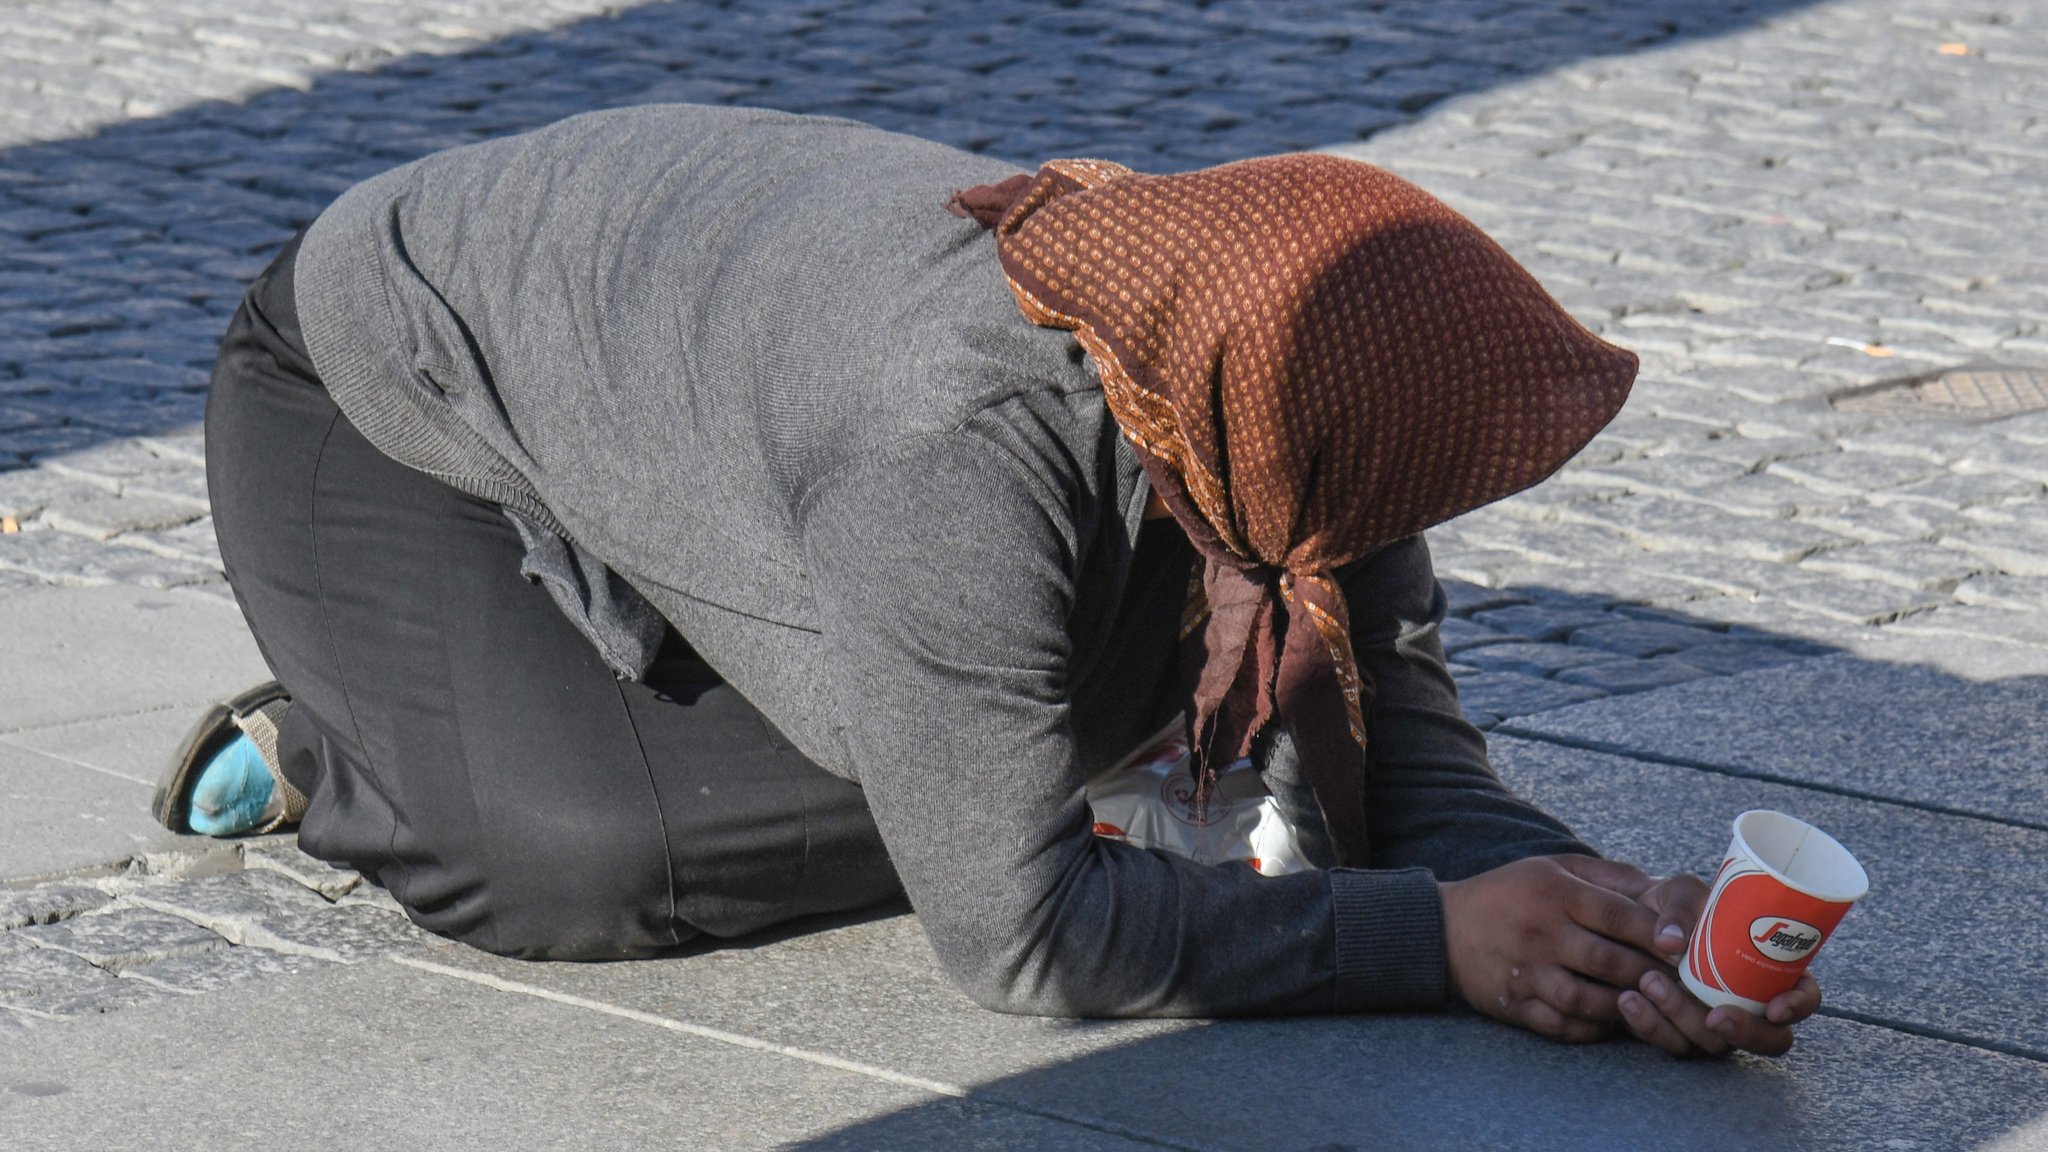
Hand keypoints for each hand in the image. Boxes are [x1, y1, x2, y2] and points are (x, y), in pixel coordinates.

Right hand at [1439, 855, 1667, 1042]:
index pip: (1619, 915)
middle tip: (1682, 986)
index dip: (1659, 933)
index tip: (1688, 948)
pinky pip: (1562, 1026)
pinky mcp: (1514, 1004)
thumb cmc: (1510, 893)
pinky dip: (1592, 1029)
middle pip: (1609, 962)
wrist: (1443, 928)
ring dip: (1625, 1006)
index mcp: (1555, 894)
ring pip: (1588, 1000)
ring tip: (1649, 1004)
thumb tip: (1664, 890)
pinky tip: (1612, 1022)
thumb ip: (1609, 876)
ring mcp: (1526, 972)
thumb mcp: (1554, 867)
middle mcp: (1541, 933)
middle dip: (1651, 975)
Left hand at [1611, 874, 1823, 1057]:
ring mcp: (1715, 1022)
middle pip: (1770, 1039)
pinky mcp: (1678, 1031)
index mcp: (1768, 968)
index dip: (1798, 1007)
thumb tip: (1670, 942)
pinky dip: (1650, 1026)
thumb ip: (1681, 908)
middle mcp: (1748, 1002)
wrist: (1629, 916)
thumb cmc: (1673, 904)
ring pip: (1715, 1045)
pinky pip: (1672, 1043)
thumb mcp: (1680, 892)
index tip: (1775, 1007)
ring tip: (1648, 982)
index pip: (1803, 997)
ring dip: (1683, 1019)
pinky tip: (1628, 1000)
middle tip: (1715, 1016)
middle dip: (1746, 1033)